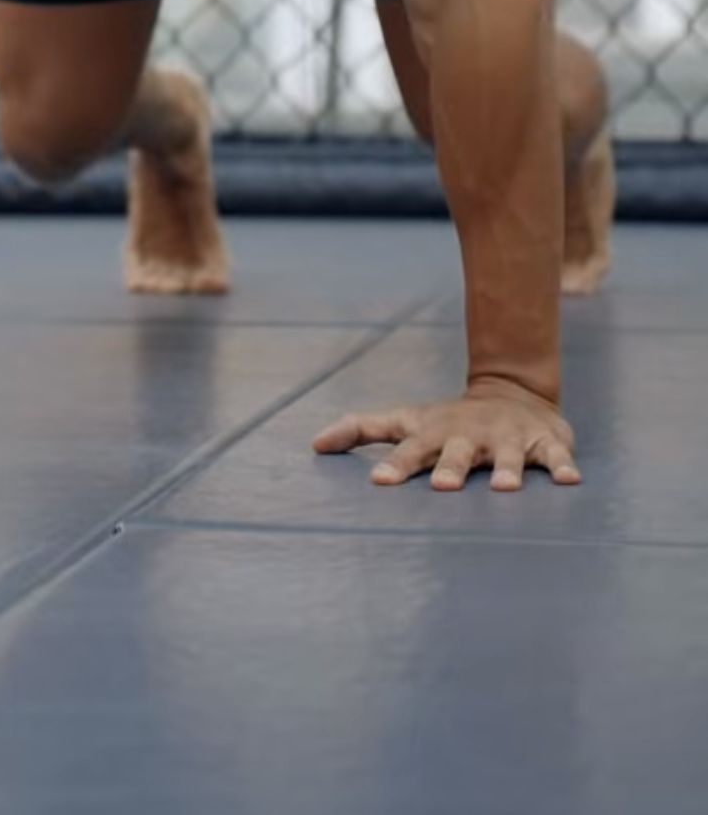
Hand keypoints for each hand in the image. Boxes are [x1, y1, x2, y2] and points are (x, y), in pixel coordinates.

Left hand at [313, 378, 579, 491]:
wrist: (510, 392)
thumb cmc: (447, 421)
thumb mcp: (406, 419)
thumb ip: (361, 430)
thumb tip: (313, 444)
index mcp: (436, 433)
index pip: (409, 449)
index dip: (394, 464)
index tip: (377, 481)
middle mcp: (470, 436)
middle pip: (457, 452)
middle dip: (450, 468)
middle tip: (442, 487)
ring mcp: (507, 438)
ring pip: (508, 456)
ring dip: (508, 471)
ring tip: (506, 489)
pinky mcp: (544, 442)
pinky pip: (554, 456)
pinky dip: (562, 466)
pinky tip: (570, 481)